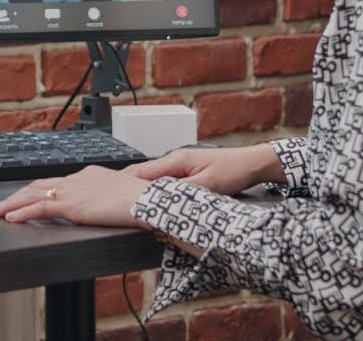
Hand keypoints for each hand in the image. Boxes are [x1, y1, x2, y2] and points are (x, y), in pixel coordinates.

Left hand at [0, 165, 148, 227]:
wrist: (147, 200)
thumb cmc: (141, 200)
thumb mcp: (122, 194)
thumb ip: (108, 198)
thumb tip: (109, 205)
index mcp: (88, 174)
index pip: (56, 181)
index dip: (36, 189)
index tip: (24, 196)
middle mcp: (77, 179)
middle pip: (39, 185)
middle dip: (17, 195)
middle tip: (1, 205)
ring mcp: (73, 191)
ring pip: (33, 194)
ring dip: (12, 204)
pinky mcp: (72, 205)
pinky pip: (40, 207)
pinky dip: (22, 213)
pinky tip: (10, 218)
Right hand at [123, 144, 276, 195]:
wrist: (251, 163)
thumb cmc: (233, 170)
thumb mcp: (209, 185)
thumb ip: (185, 192)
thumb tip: (163, 200)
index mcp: (176, 160)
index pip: (142, 172)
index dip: (124, 184)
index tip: (111, 195)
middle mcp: (175, 160)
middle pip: (143, 174)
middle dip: (127, 186)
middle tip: (111, 201)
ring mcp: (180, 165)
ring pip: (152, 178)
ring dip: (140, 189)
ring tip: (125, 202)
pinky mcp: (186, 172)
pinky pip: (163, 181)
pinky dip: (154, 189)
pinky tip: (150, 199)